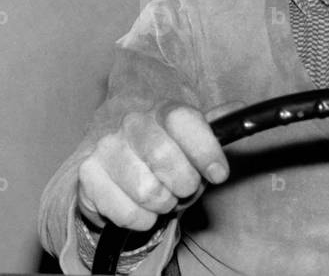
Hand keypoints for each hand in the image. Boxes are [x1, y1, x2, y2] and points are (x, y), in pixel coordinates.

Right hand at [76, 101, 241, 230]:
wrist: (120, 170)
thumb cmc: (166, 155)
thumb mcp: (194, 139)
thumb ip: (216, 126)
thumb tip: (239, 108)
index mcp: (163, 110)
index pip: (184, 120)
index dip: (206, 150)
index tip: (218, 174)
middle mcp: (133, 123)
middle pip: (165, 158)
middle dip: (185, 184)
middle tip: (185, 188)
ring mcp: (107, 147)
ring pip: (147, 190)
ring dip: (163, 203)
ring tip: (163, 197)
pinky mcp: (89, 174)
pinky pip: (126, 212)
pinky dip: (142, 219)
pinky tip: (142, 208)